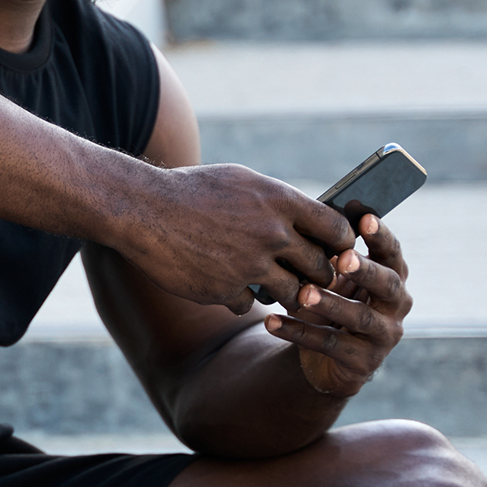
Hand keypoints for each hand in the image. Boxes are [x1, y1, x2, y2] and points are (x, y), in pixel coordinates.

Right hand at [122, 164, 355, 313]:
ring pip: (292, 293)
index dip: (342, 243)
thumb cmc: (194, 190)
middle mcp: (271, 234)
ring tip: (272, 284)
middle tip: (309, 275)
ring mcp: (249, 265)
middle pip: (320, 268)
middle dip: (317, 274)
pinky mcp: (225, 290)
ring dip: (287, 292)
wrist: (144, 209)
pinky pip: (248, 304)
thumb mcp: (242, 182)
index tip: (337, 249)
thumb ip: (278, 202)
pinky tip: (225, 283)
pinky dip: (239, 298)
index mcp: (280, 201)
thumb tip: (313, 218)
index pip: (337, 229)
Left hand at [263, 213, 411, 395]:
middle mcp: (397, 306)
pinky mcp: (364, 363)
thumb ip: (328, 258)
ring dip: (330, 303)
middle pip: (387, 285)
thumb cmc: (332, 304)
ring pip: (359, 317)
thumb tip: (305, 227)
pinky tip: (272, 322)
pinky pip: (329, 344)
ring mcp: (384, 336)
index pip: (392, 253)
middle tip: (343, 259)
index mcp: (392, 277)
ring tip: (303, 294)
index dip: (381, 236)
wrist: (327, 359)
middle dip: (365, 271)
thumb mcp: (332, 280)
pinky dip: (298, 332)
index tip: (364, 218)